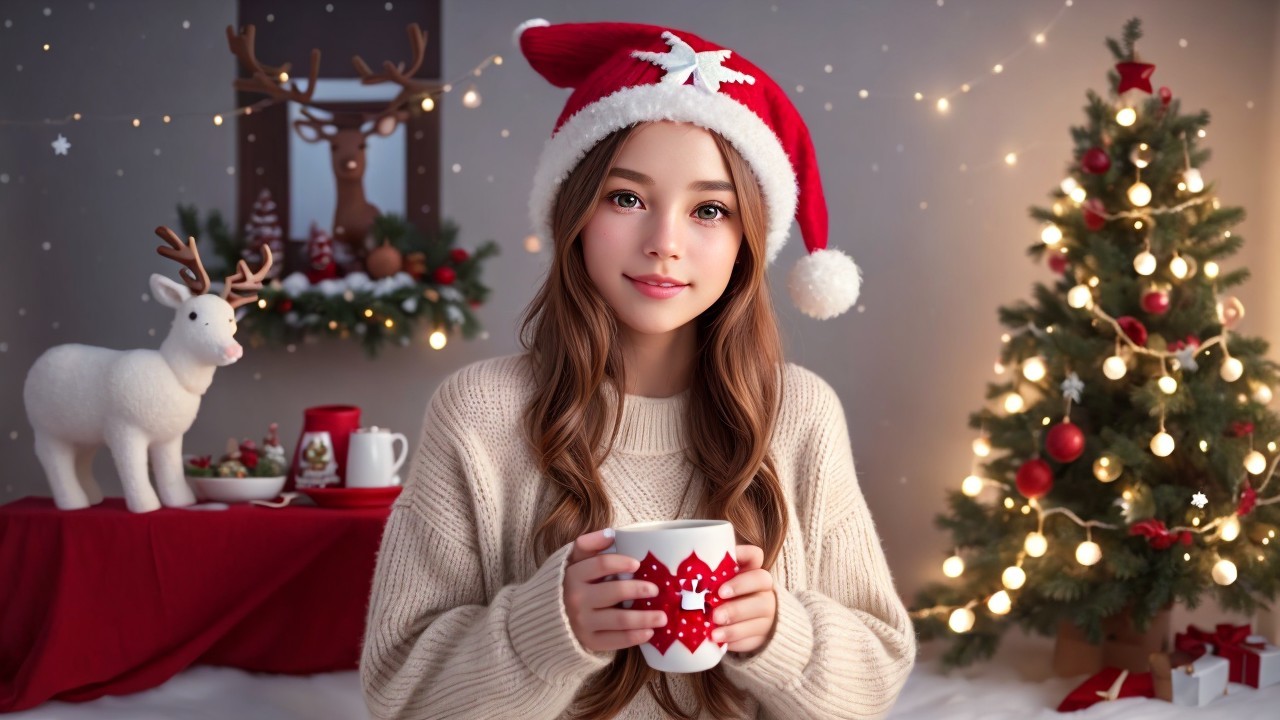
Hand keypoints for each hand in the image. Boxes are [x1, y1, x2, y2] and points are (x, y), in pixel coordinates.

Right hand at [563, 528, 667, 652]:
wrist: (553, 617)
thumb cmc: (574, 584)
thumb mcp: (575, 561)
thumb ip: (589, 544)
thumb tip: (610, 534)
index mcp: (573, 575)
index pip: (600, 564)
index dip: (621, 562)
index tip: (638, 564)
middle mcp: (576, 599)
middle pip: (614, 592)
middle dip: (638, 590)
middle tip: (657, 590)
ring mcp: (582, 623)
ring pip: (619, 620)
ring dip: (645, 618)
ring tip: (663, 617)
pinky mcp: (589, 641)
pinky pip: (616, 641)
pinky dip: (634, 637)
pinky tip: (649, 632)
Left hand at [709, 544, 776, 653]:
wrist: (741, 624)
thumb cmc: (720, 599)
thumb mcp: (714, 586)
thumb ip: (705, 577)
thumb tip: (674, 573)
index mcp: (749, 570)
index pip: (754, 555)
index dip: (743, 557)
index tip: (725, 571)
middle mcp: (763, 589)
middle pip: (759, 584)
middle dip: (737, 595)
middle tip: (716, 609)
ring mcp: (766, 613)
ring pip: (758, 616)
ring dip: (734, 626)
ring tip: (714, 634)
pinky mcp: (762, 634)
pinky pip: (753, 638)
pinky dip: (735, 641)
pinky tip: (720, 643)